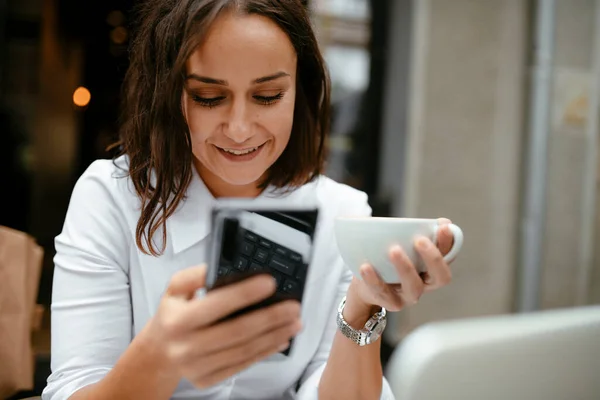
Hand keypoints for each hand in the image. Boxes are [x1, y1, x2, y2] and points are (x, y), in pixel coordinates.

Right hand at [145, 266, 301, 388]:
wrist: (159, 352)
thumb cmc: (173, 314)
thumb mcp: (174, 289)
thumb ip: (195, 276)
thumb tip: (220, 267)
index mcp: (179, 319)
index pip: (218, 305)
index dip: (246, 293)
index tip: (270, 283)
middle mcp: (187, 346)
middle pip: (238, 331)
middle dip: (270, 317)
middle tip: (294, 306)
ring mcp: (198, 366)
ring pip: (244, 350)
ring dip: (274, 335)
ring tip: (295, 322)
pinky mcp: (208, 380)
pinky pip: (242, 365)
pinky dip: (265, 352)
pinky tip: (281, 339)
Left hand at [345, 218, 454, 317]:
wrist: (365, 286)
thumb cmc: (386, 259)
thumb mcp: (397, 243)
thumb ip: (407, 231)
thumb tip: (416, 218)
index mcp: (432, 266)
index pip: (448, 255)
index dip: (448, 242)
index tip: (443, 226)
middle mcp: (426, 283)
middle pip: (441, 277)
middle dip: (434, 258)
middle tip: (420, 240)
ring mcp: (410, 296)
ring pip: (414, 286)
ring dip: (406, 267)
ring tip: (393, 250)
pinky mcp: (391, 303)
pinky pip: (384, 293)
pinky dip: (375, 279)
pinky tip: (366, 266)